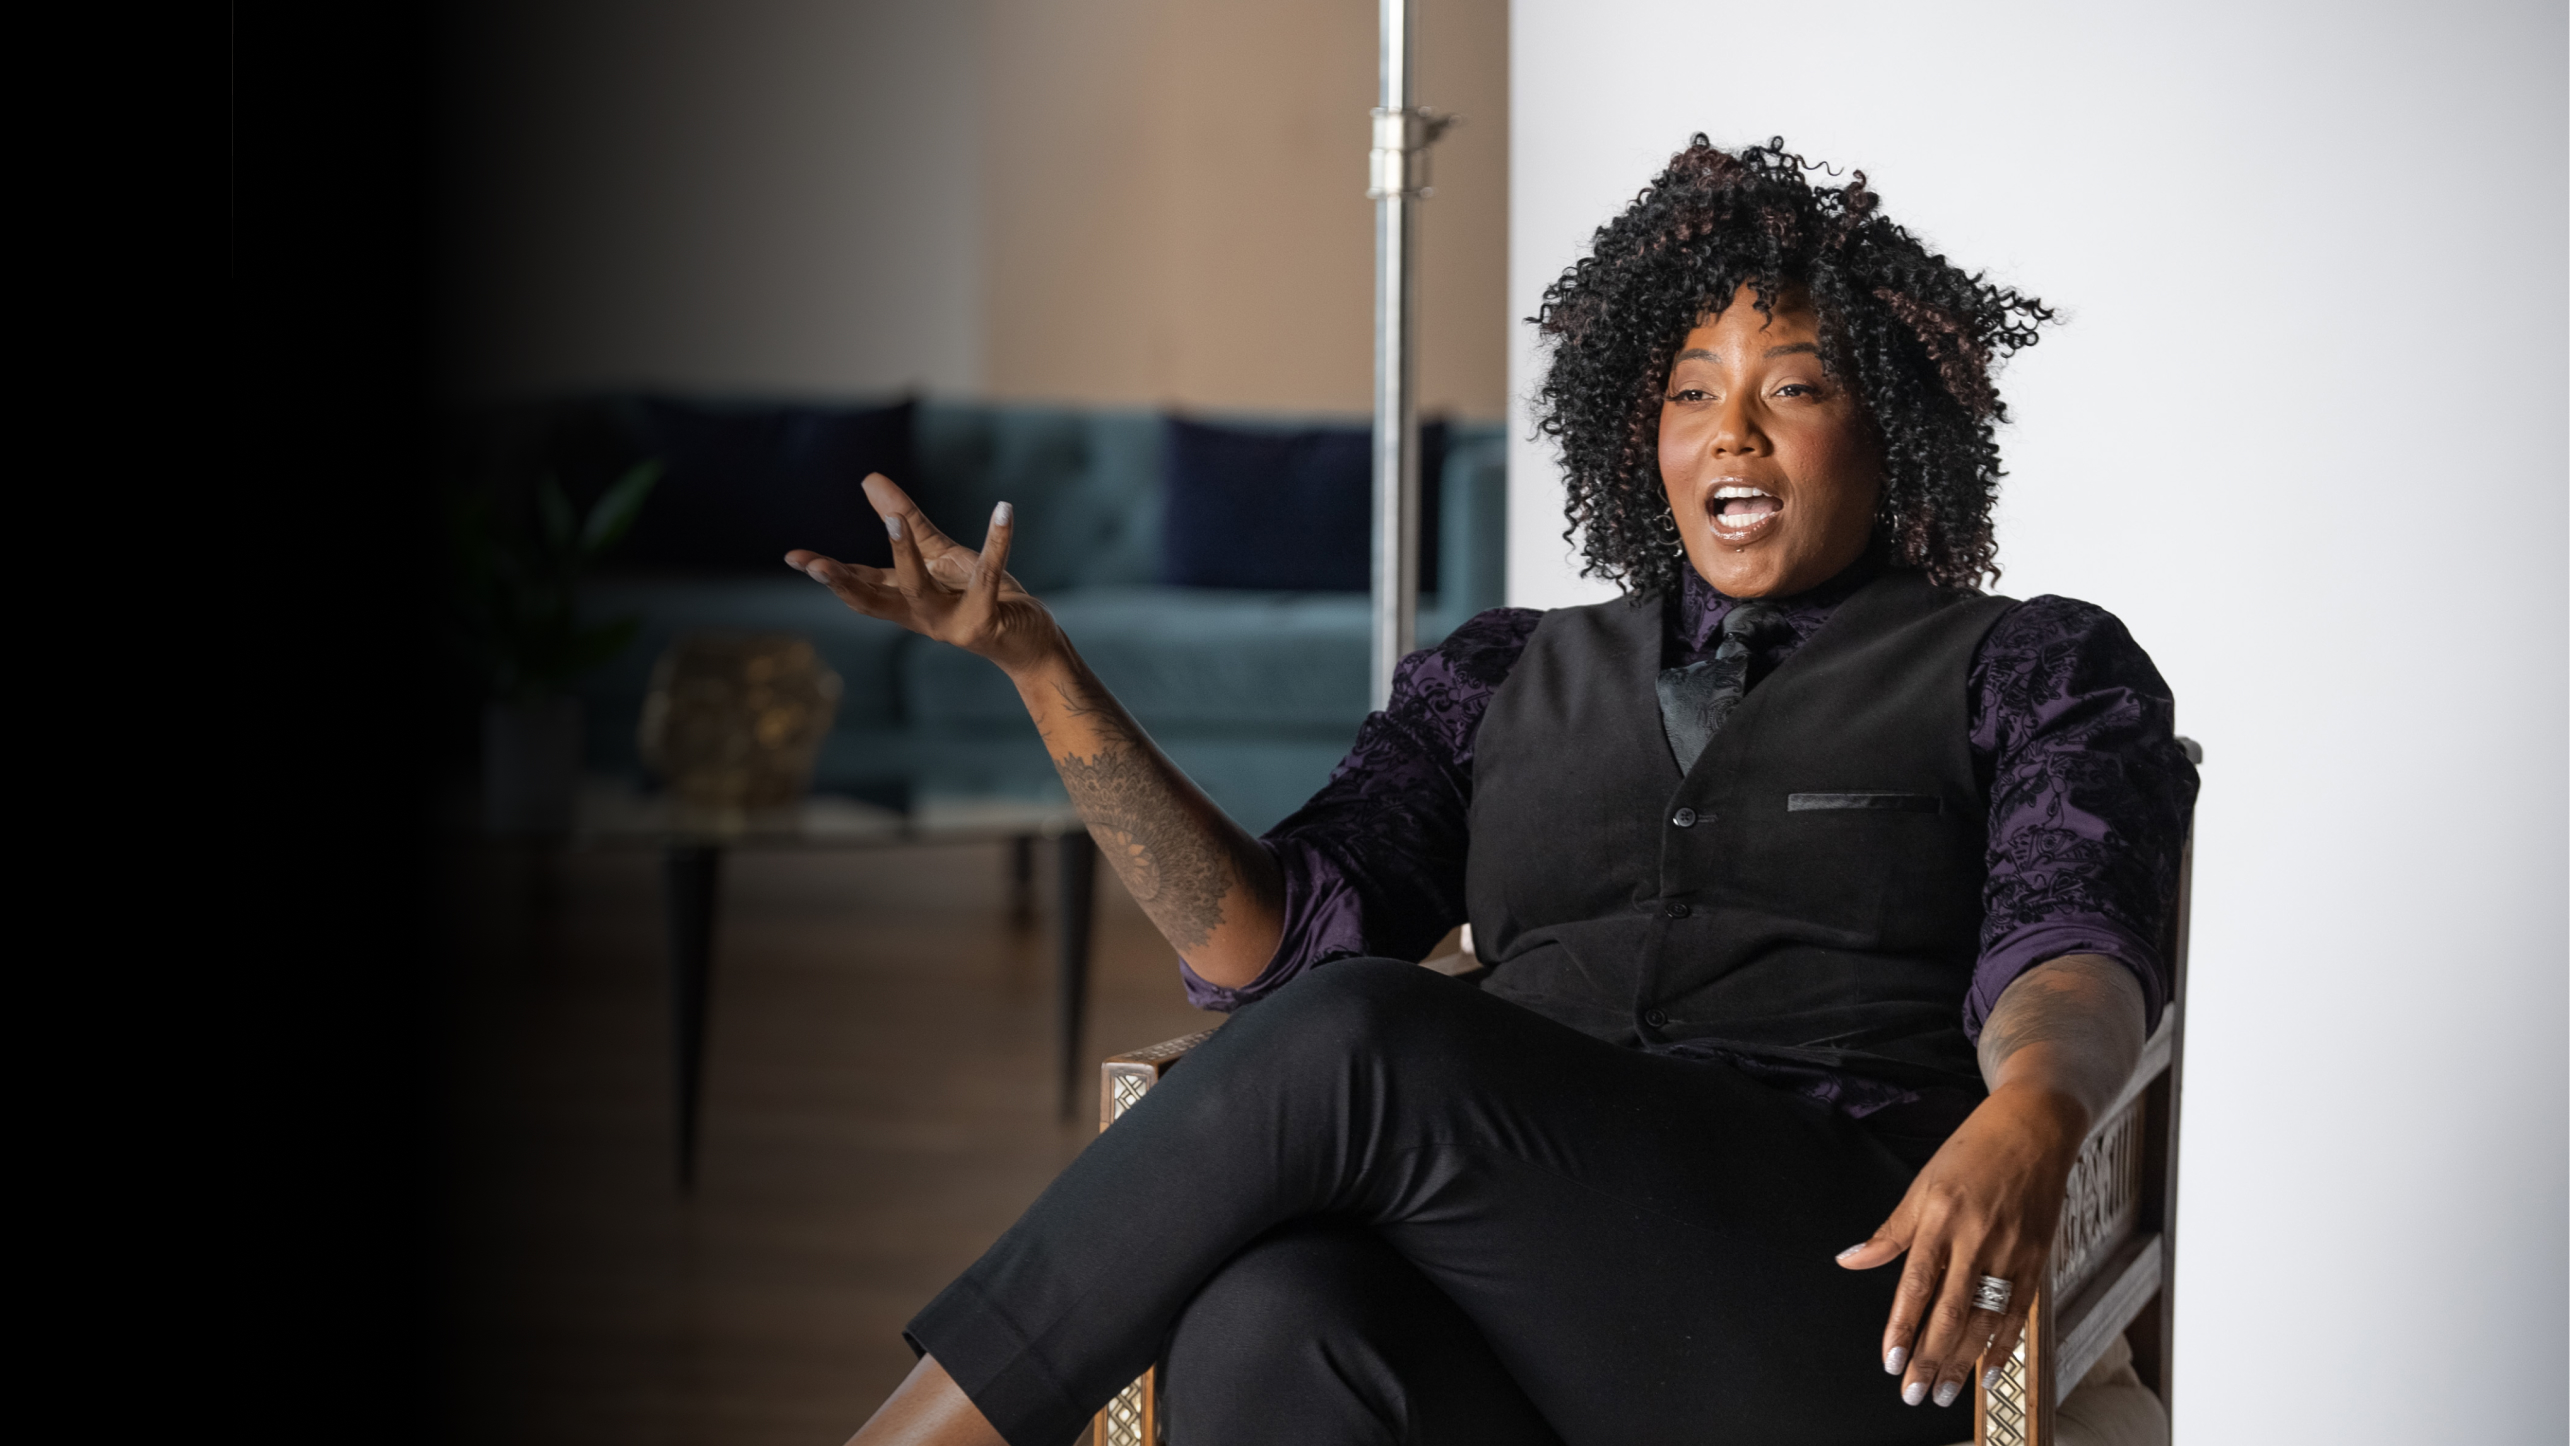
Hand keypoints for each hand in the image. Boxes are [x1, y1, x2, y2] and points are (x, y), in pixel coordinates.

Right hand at [787, 474, 1060, 676]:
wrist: (1030, 639)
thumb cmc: (982, 596)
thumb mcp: (942, 556)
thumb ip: (909, 522)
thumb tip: (868, 479)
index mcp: (907, 602)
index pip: (861, 586)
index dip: (828, 572)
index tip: (793, 557)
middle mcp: (922, 618)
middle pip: (874, 601)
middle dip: (843, 583)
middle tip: (815, 566)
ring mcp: (952, 624)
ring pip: (920, 589)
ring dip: (905, 554)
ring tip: (895, 519)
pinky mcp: (985, 622)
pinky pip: (988, 576)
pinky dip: (996, 542)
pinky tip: (1003, 510)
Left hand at [1835, 1082, 2085, 1409]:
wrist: (2034, 1127)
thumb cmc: (1972, 1153)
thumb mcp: (1922, 1185)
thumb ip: (1889, 1232)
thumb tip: (1848, 1261)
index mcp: (1938, 1217)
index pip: (1916, 1284)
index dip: (1902, 1326)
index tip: (1890, 1361)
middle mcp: (1976, 1236)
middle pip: (1950, 1310)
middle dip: (1930, 1357)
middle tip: (1914, 1394)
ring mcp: (2011, 1249)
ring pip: (1985, 1318)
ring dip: (1963, 1361)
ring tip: (1945, 1393)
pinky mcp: (2038, 1256)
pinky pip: (2020, 1311)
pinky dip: (2004, 1344)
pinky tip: (1988, 1370)